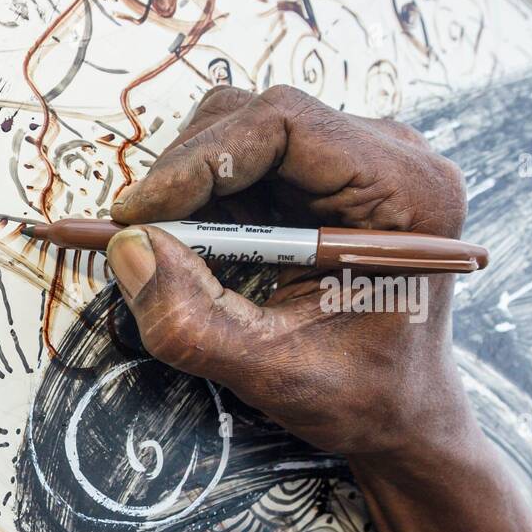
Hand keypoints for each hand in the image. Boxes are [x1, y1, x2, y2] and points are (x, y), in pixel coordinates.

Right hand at [108, 84, 471, 462]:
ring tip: (177, 254)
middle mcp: (390, 160)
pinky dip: (208, 203)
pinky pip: (250, 165)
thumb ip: (193, 320)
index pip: (284, 125)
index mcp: (404, 193)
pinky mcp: (330, 181)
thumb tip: (127, 250)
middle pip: (259, 118)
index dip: (199, 160)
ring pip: (244, 134)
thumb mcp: (271, 371)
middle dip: (186, 173)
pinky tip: (205, 253)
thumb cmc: (361, 396)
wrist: (404, 413)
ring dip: (193, 190)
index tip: (137, 215)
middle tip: (139, 237)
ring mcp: (359, 164)